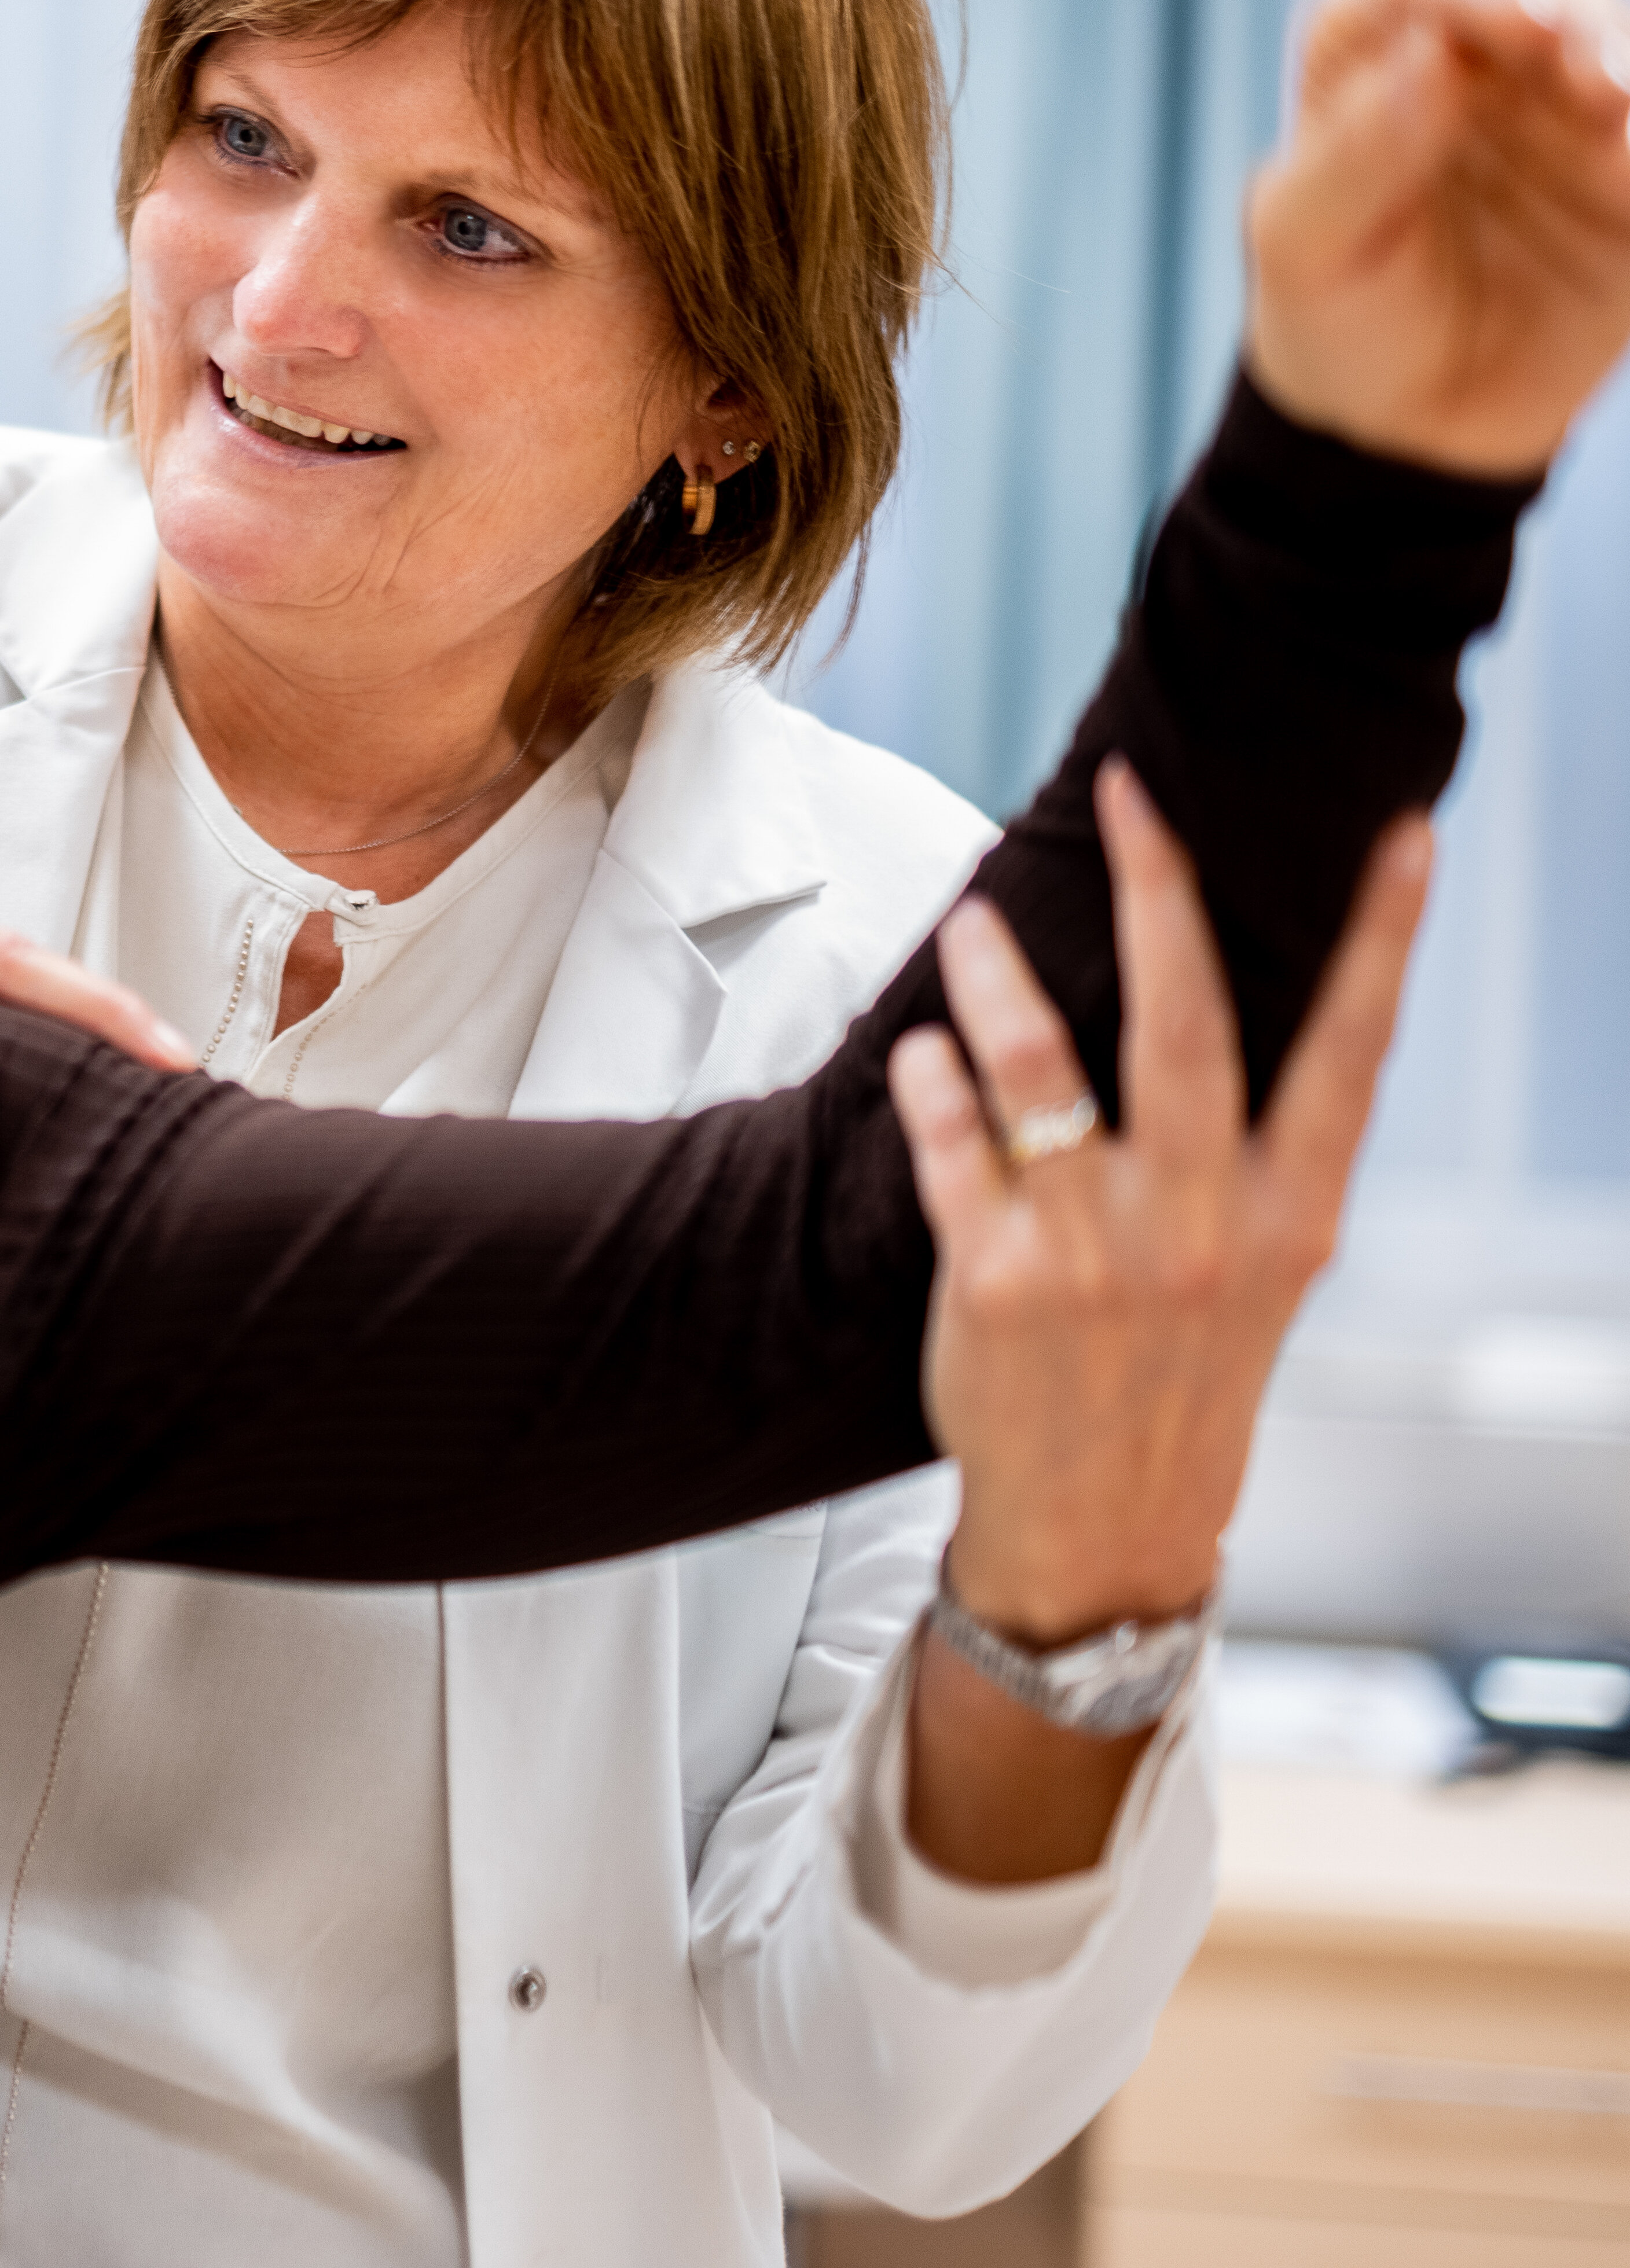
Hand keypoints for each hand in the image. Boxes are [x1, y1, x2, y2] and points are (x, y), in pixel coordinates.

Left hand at [889, 759, 1429, 1648]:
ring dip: (998, 975)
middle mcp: (1198, 1225)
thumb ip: (1252, 1160)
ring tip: (973, 918)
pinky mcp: (991, 1279)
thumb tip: (1242, 1021)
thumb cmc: (1176, 1384)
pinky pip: (949, 1139)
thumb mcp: (1258, 1276)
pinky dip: (929, 1079)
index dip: (1384, 940)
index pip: (1351, 1053)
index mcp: (1285, 1216)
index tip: (1401, 837)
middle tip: (1130, 794)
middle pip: (1186, 1021)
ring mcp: (1090, 1252)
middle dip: (1159, 892)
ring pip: (1039, 1064)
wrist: (1102, 1529)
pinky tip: (921, 1051)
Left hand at [1247, 0, 1629, 476]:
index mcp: (1377, 52)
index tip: (1511, 19)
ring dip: (1627, 70)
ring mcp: (1569, 116)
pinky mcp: (1627, 184)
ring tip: (1618, 107)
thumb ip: (1355, 153)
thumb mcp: (1305, 244)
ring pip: (1620, 58)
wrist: (1395, 421)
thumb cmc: (1331, 307)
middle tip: (1591, 72)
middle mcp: (1483, 62)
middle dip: (1577, 18)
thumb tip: (1433, 61)